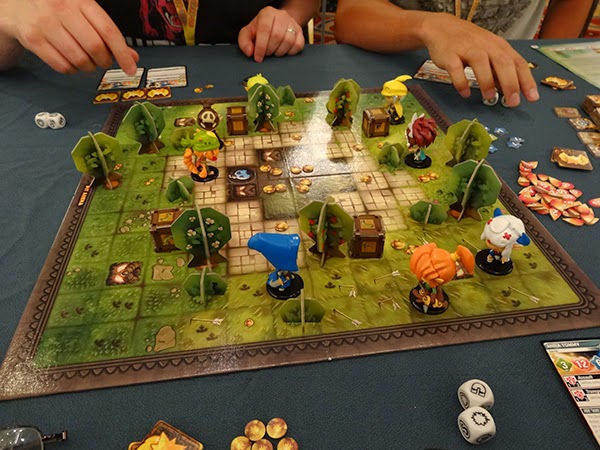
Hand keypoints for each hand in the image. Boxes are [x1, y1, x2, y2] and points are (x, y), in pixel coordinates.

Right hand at [0, 0, 137, 74]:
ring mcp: (45, 23)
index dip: (123, 53)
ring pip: (79, 59)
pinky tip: (71, 62)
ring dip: (88, 67)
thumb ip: (107, 33)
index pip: (108, 30)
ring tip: (86, 61)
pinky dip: (72, 70)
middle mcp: (61, 9)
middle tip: (103, 62)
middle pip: (95, 47)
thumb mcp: (84, 13)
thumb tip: (132, 57)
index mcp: (80, 0)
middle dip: (104, 61)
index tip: (131, 68)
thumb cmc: (57, 10)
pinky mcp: (32, 38)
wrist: (16, 3)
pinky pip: (61, 66)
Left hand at [238, 6, 303, 62]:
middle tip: (266, 53)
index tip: (258, 57)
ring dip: (279, 52)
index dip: (261, 47)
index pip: (265, 30)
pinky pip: (298, 45)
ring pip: (288, 41)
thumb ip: (244, 42)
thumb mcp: (248, 33)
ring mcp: (292, 23)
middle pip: (277, 36)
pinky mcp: (300, 32)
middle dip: (270, 50)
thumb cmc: (260, 30)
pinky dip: (290, 52)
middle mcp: (281, 16)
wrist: (276, 24)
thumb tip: (250, 52)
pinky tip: (284, 51)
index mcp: (267, 13)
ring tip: (274, 52)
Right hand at [420, 13, 538, 106]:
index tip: (532, 97)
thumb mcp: (488, 52)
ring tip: (489, 97)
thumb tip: (509, 90)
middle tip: (513, 102)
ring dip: (487, 82)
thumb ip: (498, 70)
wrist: (441, 28)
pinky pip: (456, 69)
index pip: (517, 63)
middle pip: (502, 63)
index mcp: (498, 46)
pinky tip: (465, 93)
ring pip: (481, 64)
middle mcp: (486, 46)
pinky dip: (461, 82)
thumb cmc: (468, 43)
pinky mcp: (450, 55)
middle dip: (510, 83)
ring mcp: (467, 49)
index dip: (526, 80)